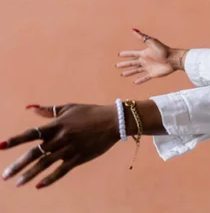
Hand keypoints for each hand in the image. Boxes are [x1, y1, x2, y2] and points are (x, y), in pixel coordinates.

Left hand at [0, 104, 118, 188]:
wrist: (114, 121)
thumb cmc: (90, 112)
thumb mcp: (69, 108)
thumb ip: (48, 110)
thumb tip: (29, 108)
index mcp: (57, 125)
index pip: (32, 133)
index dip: (15, 140)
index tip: (0, 146)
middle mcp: (61, 138)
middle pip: (35, 153)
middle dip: (18, 165)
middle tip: (5, 175)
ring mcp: (70, 149)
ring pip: (46, 164)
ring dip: (30, 175)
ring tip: (17, 183)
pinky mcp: (79, 158)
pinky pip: (62, 171)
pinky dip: (50, 179)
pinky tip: (38, 186)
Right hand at [116, 29, 184, 84]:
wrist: (173, 59)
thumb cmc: (163, 50)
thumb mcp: (151, 42)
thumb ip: (142, 37)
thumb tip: (133, 29)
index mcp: (144, 53)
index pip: (132, 54)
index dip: (126, 54)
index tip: (119, 54)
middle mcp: (145, 60)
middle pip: (132, 63)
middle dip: (125, 64)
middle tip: (117, 66)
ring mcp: (148, 67)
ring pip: (136, 71)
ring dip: (129, 72)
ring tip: (123, 74)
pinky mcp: (152, 74)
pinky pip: (145, 78)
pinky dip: (140, 80)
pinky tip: (135, 82)